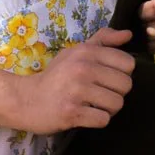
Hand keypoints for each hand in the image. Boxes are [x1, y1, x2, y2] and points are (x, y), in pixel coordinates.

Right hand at [19, 27, 135, 133]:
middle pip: (126, 85)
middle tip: (100, 95)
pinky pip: (103, 119)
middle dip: (116, 93)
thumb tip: (128, 34)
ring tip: (94, 105)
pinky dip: (97, 121)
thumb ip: (103, 40)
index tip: (106, 78)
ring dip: (108, 109)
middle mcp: (83, 68)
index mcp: (87, 52)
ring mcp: (77, 91)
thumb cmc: (55, 76)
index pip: (128, 63)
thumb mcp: (75, 52)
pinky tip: (86, 115)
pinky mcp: (72, 112)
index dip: (121, 74)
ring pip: (117, 103)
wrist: (25, 100)